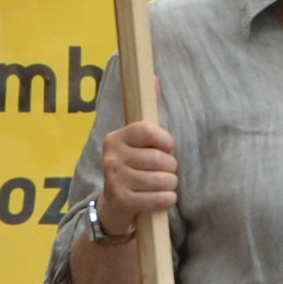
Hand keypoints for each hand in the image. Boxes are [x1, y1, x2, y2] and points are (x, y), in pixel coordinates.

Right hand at [94, 116, 175, 237]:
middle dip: (170, 167)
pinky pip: (159, 199)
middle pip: (159, 159)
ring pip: (162, 180)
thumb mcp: (138, 141)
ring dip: (170, 185)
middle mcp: (112, 157)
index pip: (147, 130)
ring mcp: (115, 180)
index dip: (165, 141)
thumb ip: (149, 110)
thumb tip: (154, 77)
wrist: (114, 206)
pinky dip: (167, 200)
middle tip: (165, 171)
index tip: (168, 147)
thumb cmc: (134, 168)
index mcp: (116, 138)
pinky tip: (162, 198)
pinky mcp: (122, 201)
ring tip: (163, 185)